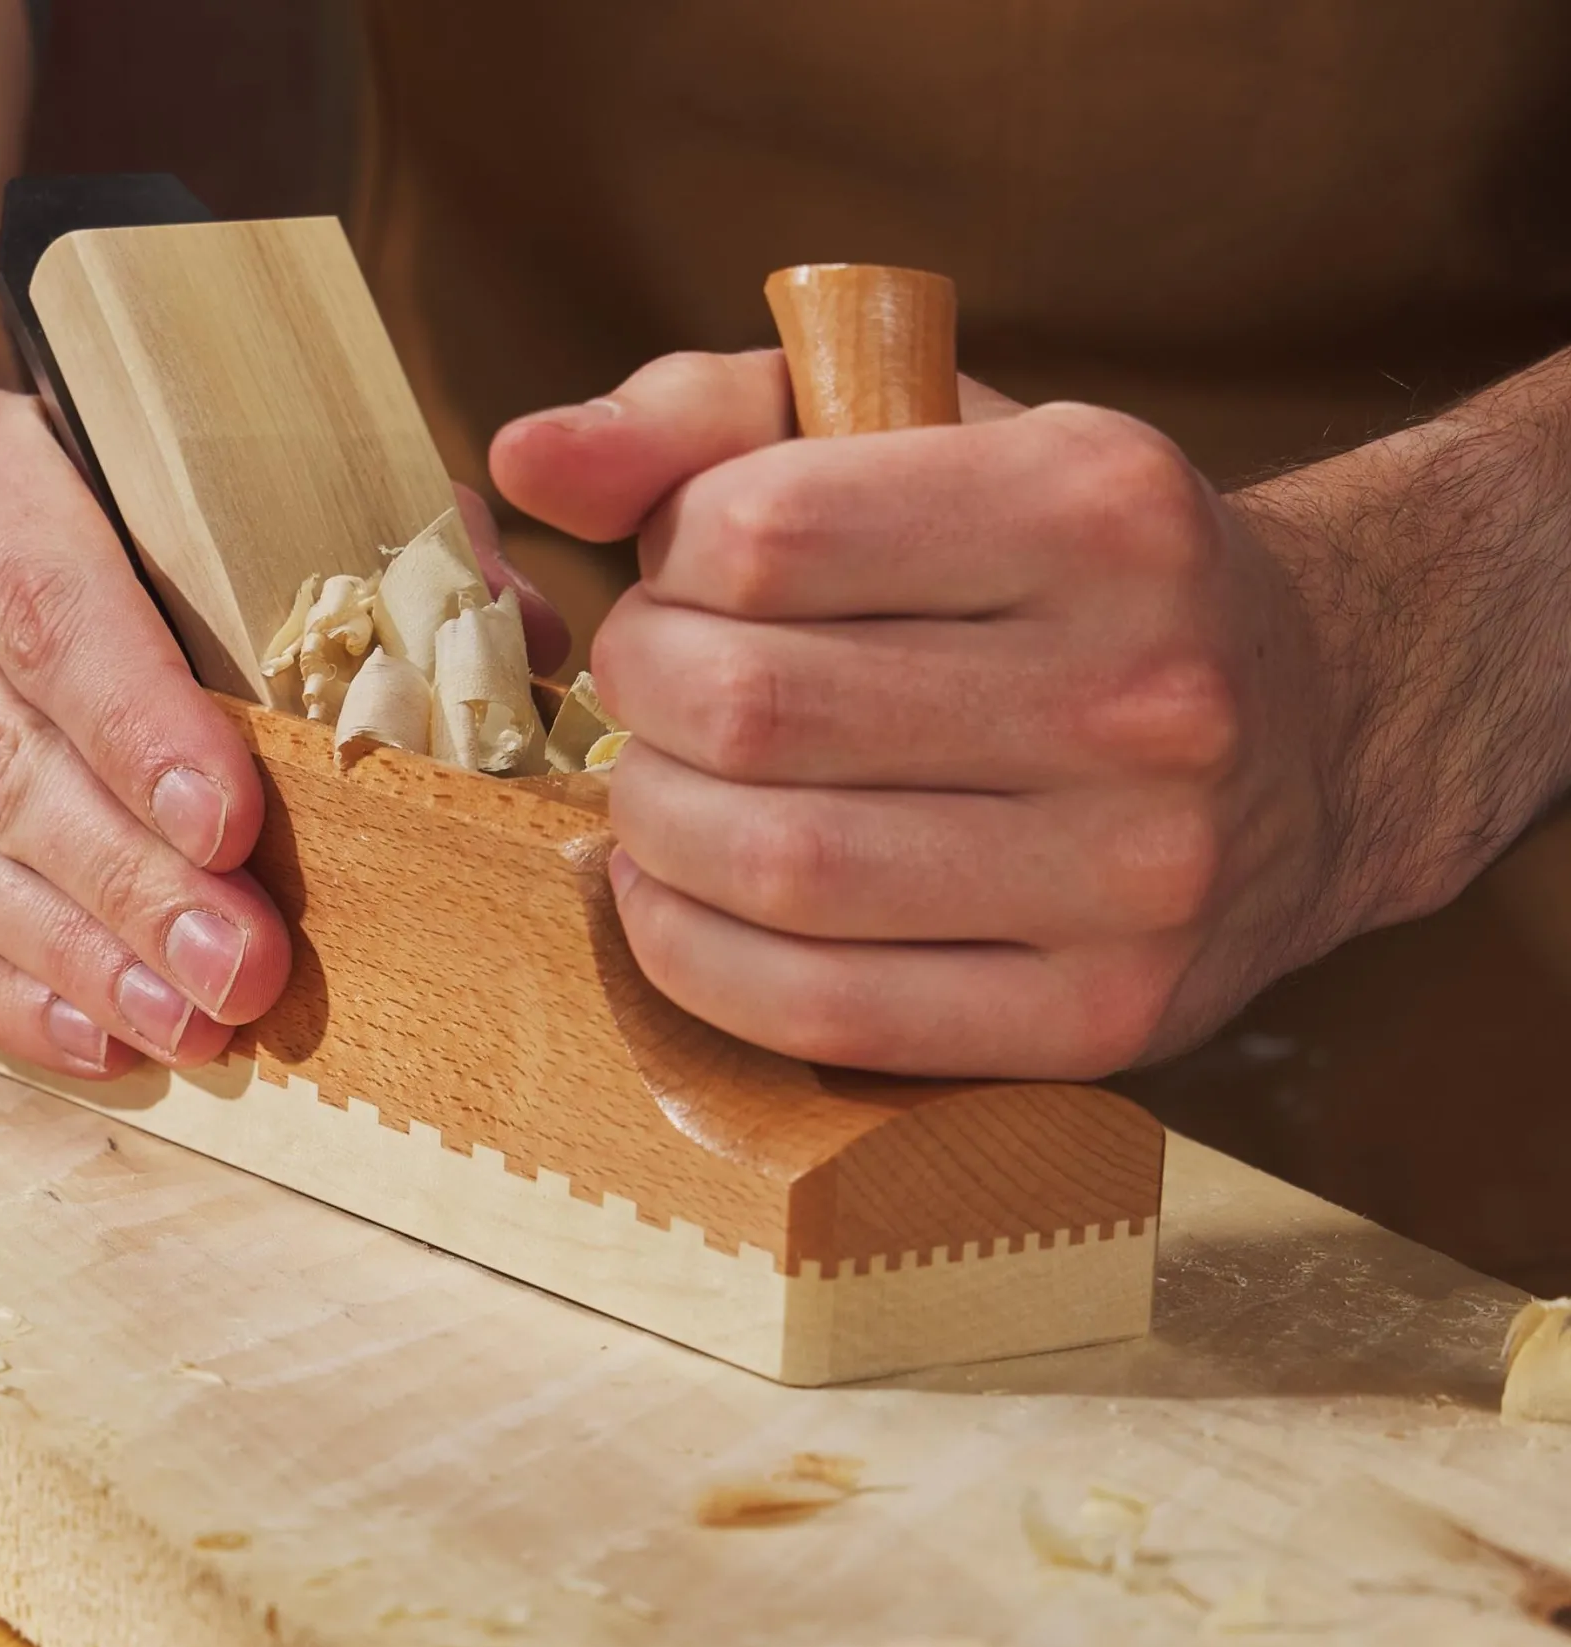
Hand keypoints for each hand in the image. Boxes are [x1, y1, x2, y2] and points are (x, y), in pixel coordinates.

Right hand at [0, 383, 292, 1076]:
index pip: (49, 614)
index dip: (142, 730)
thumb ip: (345, 556)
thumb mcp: (184, 490)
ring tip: (197, 1022)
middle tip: (248, 966)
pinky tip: (95, 1037)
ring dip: (80, 962)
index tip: (231, 827)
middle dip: (135, 884)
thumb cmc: (66, 533)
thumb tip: (523, 638)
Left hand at [492, 350, 1348, 1078]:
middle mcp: (1140, 690)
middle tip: (648, 698)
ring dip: (653, 835)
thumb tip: (527, 459)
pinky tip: (678, 902)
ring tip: (658, 798)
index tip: (679, 586)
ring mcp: (1134, 874)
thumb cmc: (1081, 579)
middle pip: (750, 710)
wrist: (1327, 731)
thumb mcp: (939, 440)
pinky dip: (699, 961)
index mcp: (1096, 507)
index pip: (763, 532)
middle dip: (638, 703)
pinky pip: (829, 1015)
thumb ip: (722, 422)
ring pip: (779, 871)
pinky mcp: (1105, 1017)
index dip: (665, 566)